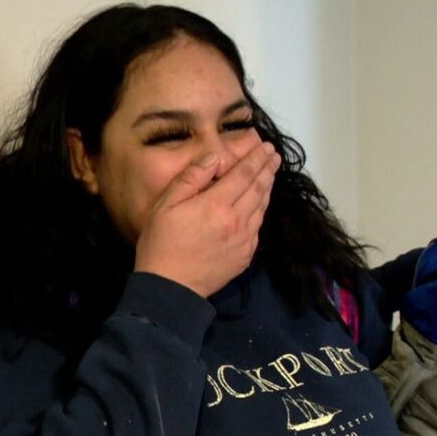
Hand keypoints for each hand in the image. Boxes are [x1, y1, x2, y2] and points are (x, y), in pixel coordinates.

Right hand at [134, 142, 279, 296]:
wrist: (171, 288)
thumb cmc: (162, 244)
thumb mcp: (166, 205)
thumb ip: (192, 178)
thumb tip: (214, 157)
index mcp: (216, 205)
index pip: (244, 175)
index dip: (256, 159)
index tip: (266, 147)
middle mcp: (236, 221)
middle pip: (258, 189)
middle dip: (267, 169)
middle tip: (274, 155)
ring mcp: (244, 240)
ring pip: (261, 208)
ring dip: (267, 188)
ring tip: (270, 174)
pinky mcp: (245, 256)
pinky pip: (257, 227)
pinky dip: (261, 210)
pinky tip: (259, 204)